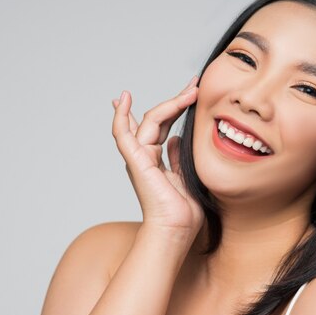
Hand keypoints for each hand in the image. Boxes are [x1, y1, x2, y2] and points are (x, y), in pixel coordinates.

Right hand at [112, 76, 203, 238]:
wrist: (177, 230)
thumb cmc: (183, 211)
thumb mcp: (186, 174)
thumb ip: (178, 156)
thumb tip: (177, 139)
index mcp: (156, 159)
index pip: (161, 125)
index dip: (173, 106)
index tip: (190, 91)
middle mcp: (145, 155)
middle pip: (158, 119)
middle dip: (176, 100)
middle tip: (195, 84)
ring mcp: (139, 157)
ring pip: (150, 121)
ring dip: (170, 104)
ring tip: (190, 91)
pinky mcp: (136, 161)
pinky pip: (123, 134)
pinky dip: (120, 116)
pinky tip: (122, 99)